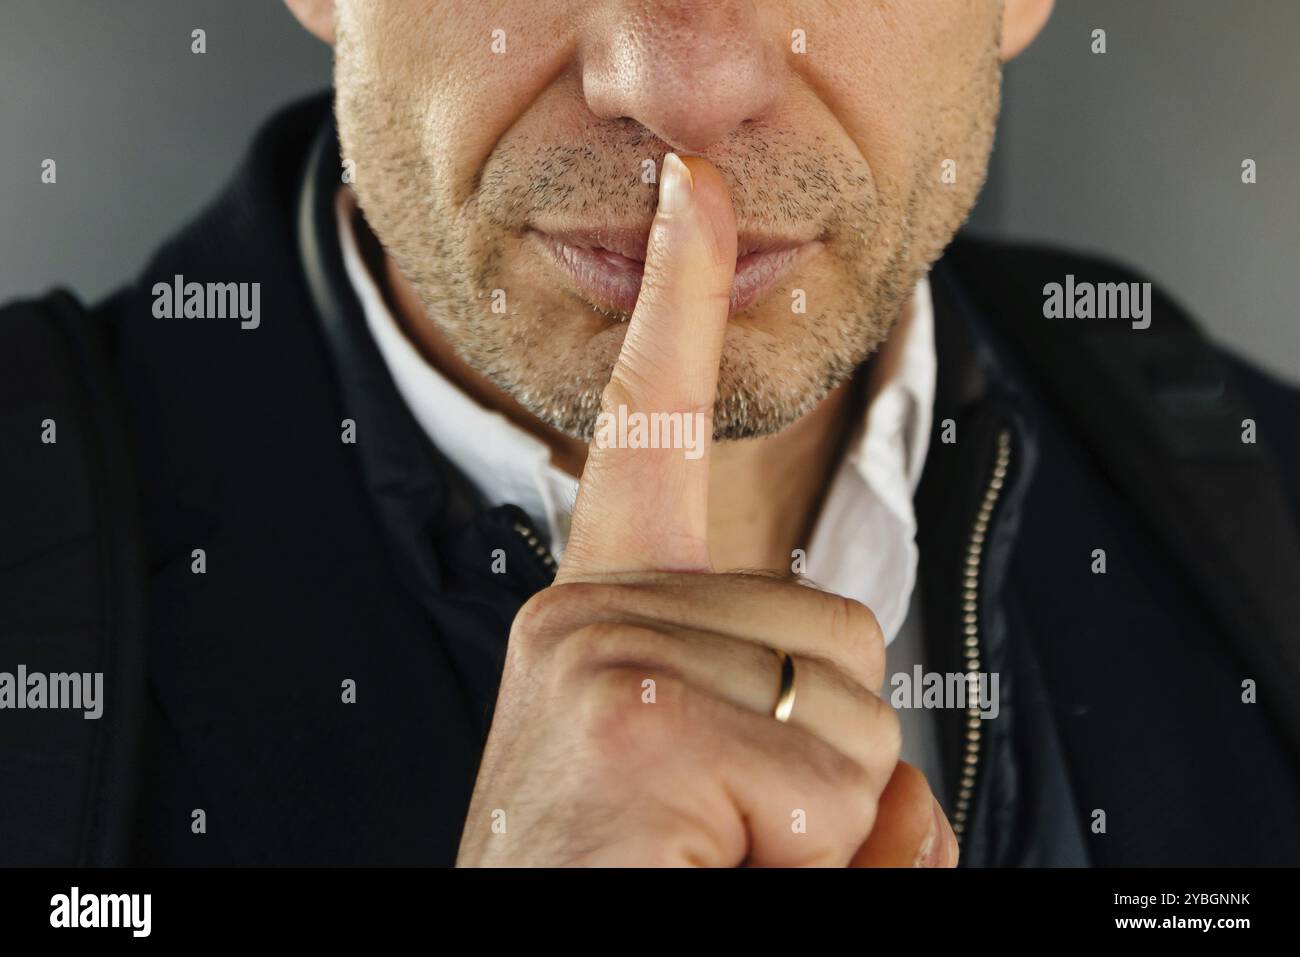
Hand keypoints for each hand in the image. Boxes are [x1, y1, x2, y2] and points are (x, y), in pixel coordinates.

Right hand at [456, 154, 955, 866]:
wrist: (533, 953)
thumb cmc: (630, 874)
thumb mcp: (724, 805)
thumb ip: (814, 757)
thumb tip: (904, 785)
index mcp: (606, 625)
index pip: (649, 440)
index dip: (679, 307)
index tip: (694, 195)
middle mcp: (589, 620)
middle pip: (835, 631)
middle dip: (830, 758)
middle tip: (731, 838)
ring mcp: (606, 662)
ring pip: (853, 710)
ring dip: (826, 819)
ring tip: (717, 861)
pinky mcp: (637, 721)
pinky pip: (832, 786)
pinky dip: (813, 861)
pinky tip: (704, 869)